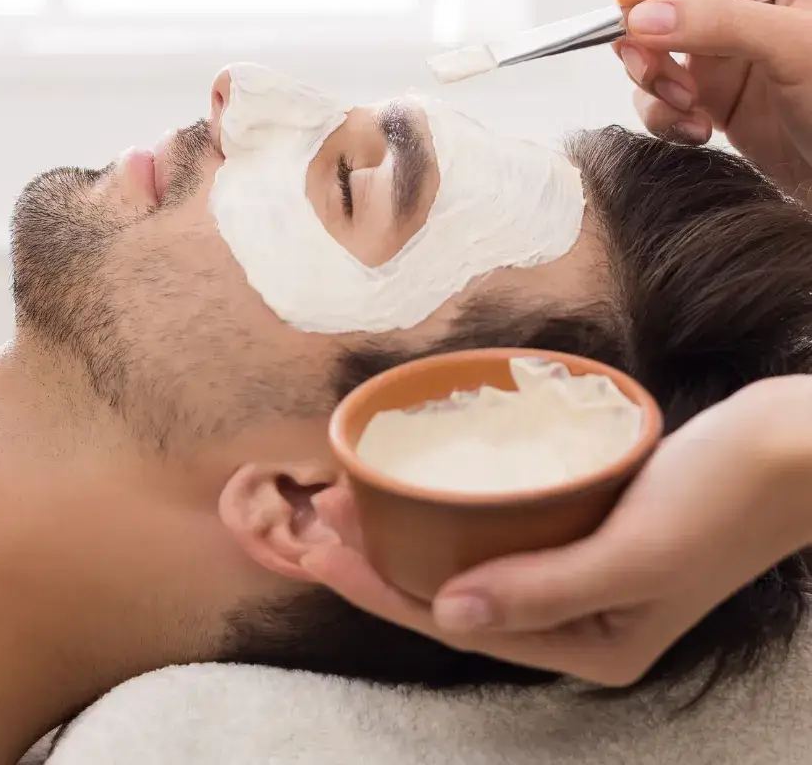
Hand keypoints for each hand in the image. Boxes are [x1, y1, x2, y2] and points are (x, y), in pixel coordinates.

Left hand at [302, 376, 811, 685]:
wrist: (792, 445)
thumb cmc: (724, 497)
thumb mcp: (636, 553)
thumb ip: (544, 589)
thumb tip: (448, 615)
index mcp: (592, 643)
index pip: (462, 623)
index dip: (384, 590)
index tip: (323, 554)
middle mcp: (582, 615)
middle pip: (461, 591)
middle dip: (388, 563)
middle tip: (324, 521)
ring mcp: (585, 569)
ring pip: (478, 557)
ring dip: (417, 532)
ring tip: (357, 502)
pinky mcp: (590, 525)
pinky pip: (508, 524)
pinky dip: (462, 507)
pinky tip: (428, 485)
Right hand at [615, 0, 811, 201]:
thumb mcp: (796, 47)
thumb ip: (720, 21)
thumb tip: (639, 16)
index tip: (635, 2)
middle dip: (644, 26)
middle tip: (654, 60)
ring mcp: (718, 45)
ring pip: (644, 40)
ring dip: (650, 75)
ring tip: (686, 105)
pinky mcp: (704, 93)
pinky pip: (652, 92)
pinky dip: (660, 114)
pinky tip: (696, 130)